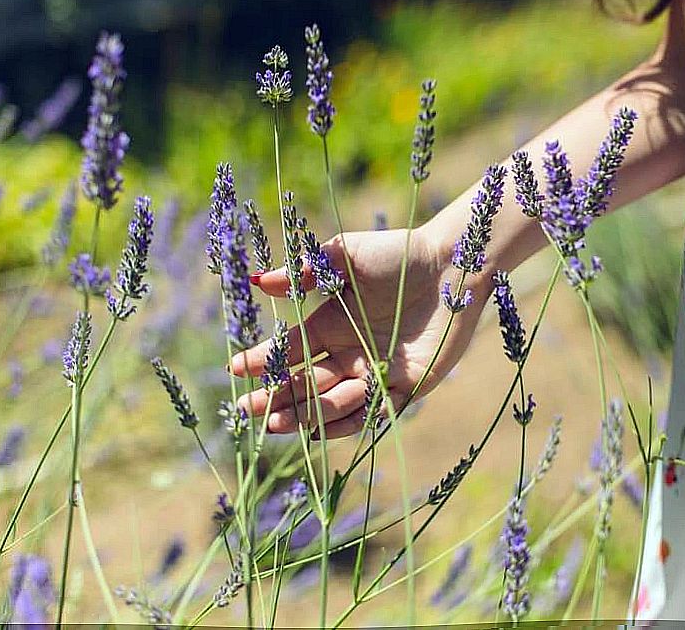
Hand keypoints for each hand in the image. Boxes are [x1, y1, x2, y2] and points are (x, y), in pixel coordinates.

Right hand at [230, 225, 487, 438]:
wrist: (451, 265)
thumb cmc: (398, 254)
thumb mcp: (346, 255)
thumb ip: (306, 271)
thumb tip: (260, 282)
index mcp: (330, 325)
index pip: (288, 351)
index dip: (261, 361)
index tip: (234, 368)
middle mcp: (348, 354)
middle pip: (303, 385)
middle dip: (274, 398)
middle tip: (246, 411)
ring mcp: (374, 372)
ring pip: (331, 403)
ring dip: (304, 414)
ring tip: (278, 420)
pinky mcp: (405, 386)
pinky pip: (370, 413)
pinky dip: (344, 424)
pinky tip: (318, 431)